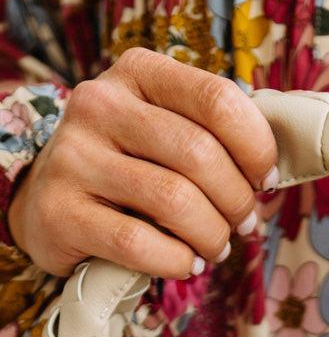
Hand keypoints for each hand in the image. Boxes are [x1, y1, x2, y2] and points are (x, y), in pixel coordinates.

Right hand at [7, 47, 278, 278]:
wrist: (49, 202)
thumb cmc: (128, 168)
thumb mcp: (163, 130)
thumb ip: (211, 135)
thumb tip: (271, 170)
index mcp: (137, 73)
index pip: (217, 100)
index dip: (256, 148)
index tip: (265, 180)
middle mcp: (100, 105)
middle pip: (200, 155)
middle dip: (237, 201)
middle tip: (242, 225)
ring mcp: (75, 157)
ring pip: (174, 201)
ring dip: (212, 235)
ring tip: (216, 247)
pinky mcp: (61, 212)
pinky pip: (140, 243)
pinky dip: (177, 261)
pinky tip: (186, 263)